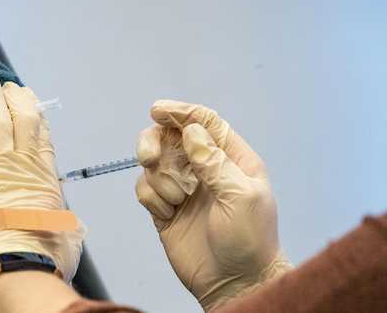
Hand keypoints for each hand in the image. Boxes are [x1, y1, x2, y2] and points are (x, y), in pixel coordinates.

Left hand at [0, 79, 84, 311]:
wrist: (14, 268)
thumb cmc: (44, 257)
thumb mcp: (66, 235)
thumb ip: (63, 221)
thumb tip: (68, 225)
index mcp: (46, 175)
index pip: (42, 133)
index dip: (35, 112)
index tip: (29, 99)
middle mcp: (24, 163)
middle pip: (21, 118)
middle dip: (14, 98)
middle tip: (6, 86)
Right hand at [135, 100, 292, 310]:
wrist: (234, 284)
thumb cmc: (250, 240)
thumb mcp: (241, 197)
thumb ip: (214, 162)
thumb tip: (191, 131)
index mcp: (230, 159)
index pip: (204, 123)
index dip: (181, 112)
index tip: (158, 111)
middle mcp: (204, 169)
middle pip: (171, 137)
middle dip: (156, 142)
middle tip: (151, 157)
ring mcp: (183, 188)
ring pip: (154, 163)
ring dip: (158, 178)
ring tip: (175, 200)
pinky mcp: (164, 208)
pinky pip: (145, 188)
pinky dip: (151, 197)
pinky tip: (167, 213)